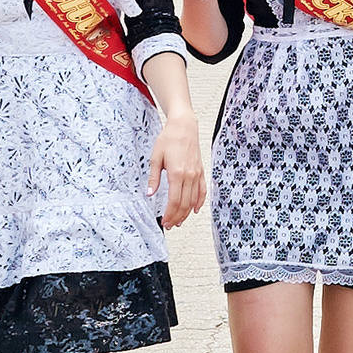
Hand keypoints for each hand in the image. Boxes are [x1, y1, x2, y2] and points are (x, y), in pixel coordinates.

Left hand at [149, 112, 207, 226]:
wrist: (184, 127)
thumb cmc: (168, 139)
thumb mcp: (155, 158)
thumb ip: (154, 178)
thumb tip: (150, 194)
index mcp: (177, 173)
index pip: (174, 201)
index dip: (170, 214)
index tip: (165, 221)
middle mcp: (189, 175)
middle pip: (184, 203)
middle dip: (177, 217)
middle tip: (170, 225)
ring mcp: (197, 174)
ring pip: (193, 200)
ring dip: (186, 213)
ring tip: (179, 221)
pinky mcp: (201, 171)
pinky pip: (202, 190)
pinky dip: (199, 202)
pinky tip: (195, 210)